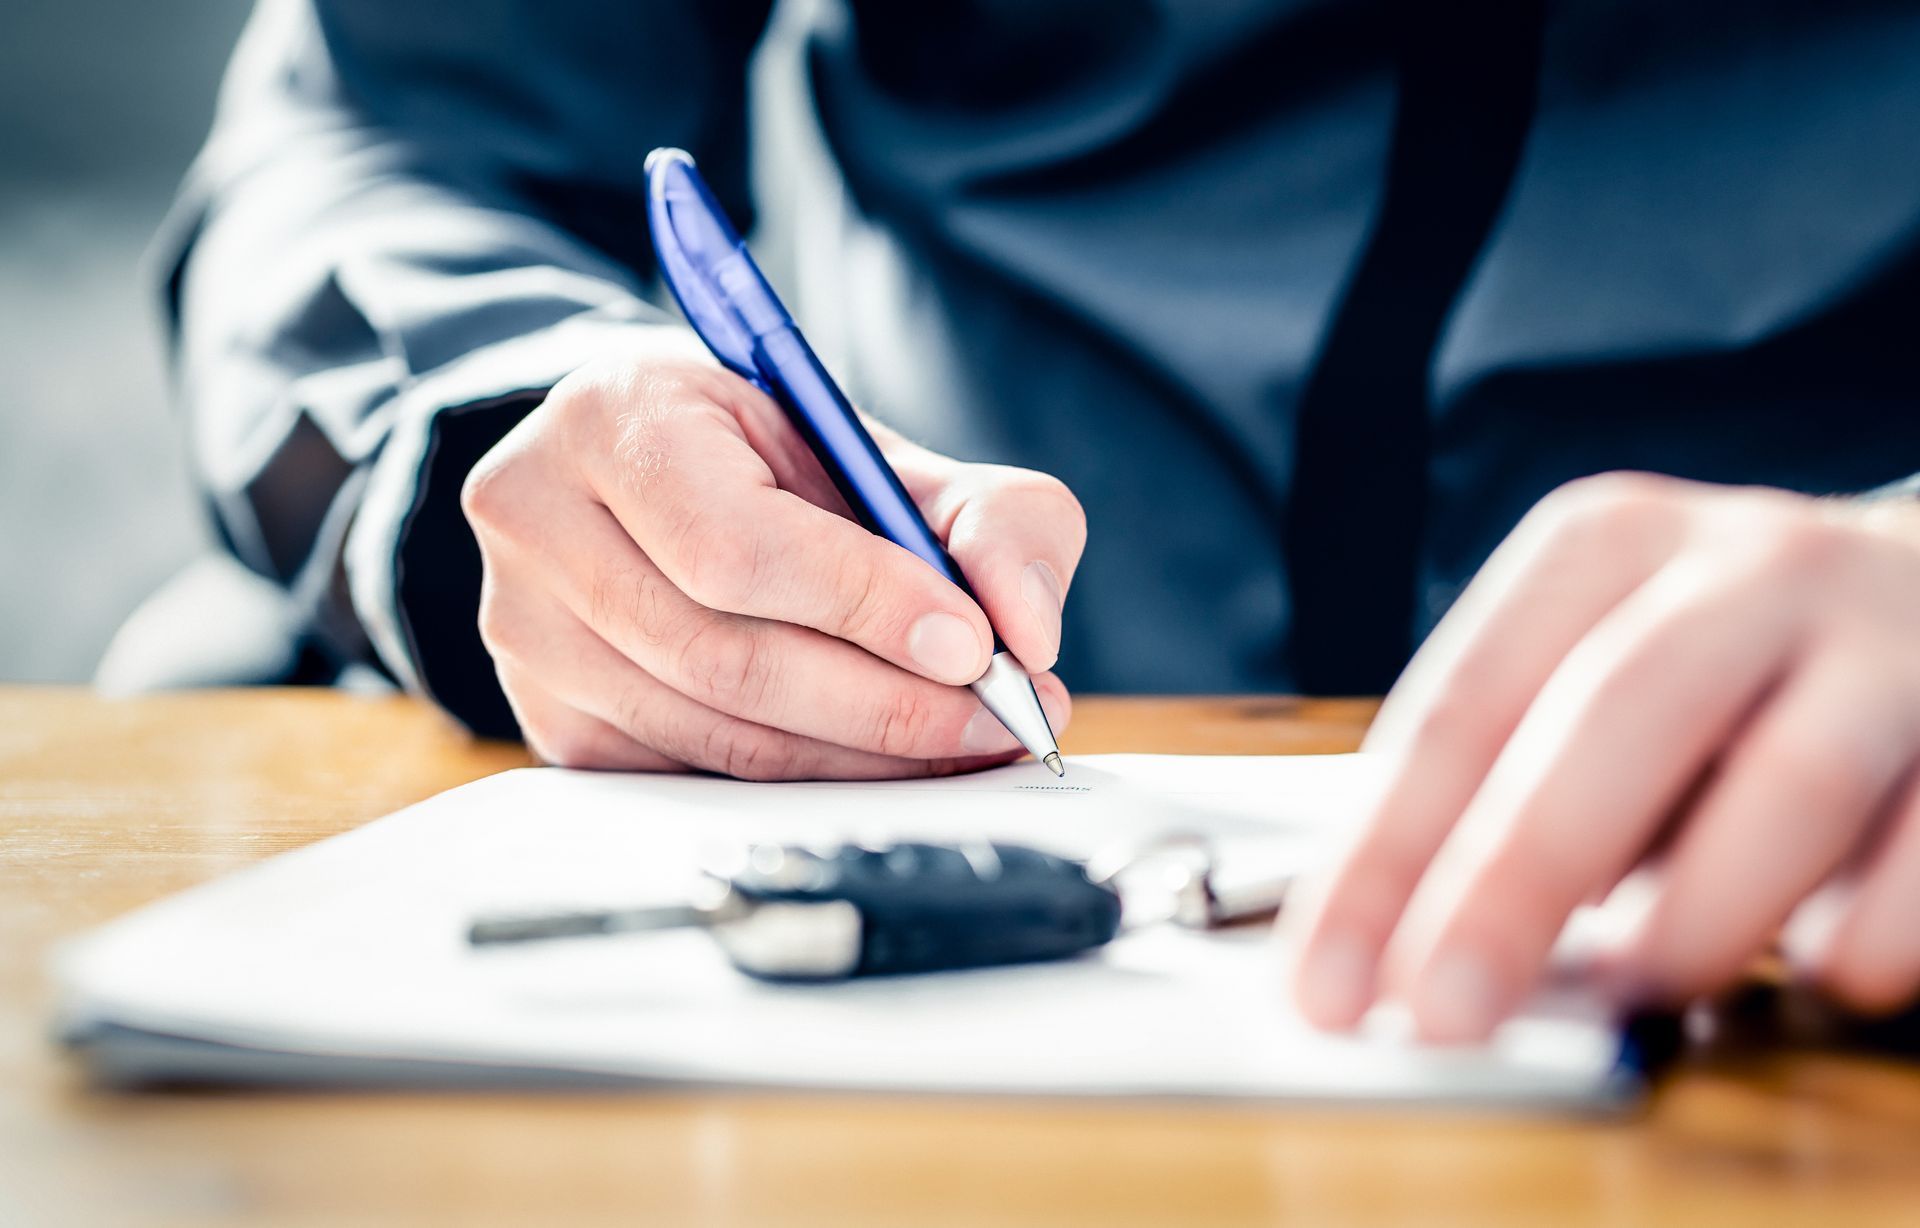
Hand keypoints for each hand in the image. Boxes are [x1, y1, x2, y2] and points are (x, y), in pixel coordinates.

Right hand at [460, 333, 1080, 778]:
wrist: (657, 484)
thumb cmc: (774, 462)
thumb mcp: (888, 450)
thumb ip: (989, 515)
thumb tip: (1026, 629)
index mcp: (612, 417)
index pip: (733, 542)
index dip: (861, 604)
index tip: (973, 644)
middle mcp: (539, 519)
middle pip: (723, 655)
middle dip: (884, 703)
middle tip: (997, 717)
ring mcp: (527, 631)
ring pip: (712, 734)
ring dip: (858, 757)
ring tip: (963, 741)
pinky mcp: (552, 719)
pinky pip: (693, 777)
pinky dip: (804, 782)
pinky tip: (879, 762)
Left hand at [1286, 472, 1919, 1039]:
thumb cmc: (1716, 670)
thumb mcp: (1590, 673)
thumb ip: (1507, 786)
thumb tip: (1403, 953)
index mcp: (1603, 548)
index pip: (1462, 708)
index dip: (1383, 857)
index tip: (1325, 982)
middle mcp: (1743, 566)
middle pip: (1609, 719)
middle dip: (1513, 883)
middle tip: (1444, 1012)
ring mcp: (1883, 636)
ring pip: (1788, 778)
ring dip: (1700, 914)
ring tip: (1644, 990)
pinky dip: (1865, 932)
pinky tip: (1821, 970)